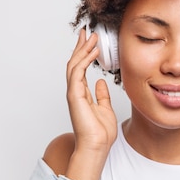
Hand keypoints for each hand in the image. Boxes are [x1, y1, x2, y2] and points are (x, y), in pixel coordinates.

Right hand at [66, 28, 117, 156]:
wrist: (96, 147)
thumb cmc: (100, 134)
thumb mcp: (105, 109)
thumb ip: (102, 95)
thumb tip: (101, 82)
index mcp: (82, 94)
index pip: (81, 68)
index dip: (85, 53)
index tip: (91, 41)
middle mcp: (75, 91)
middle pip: (75, 63)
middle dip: (80, 46)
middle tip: (87, 31)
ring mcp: (74, 93)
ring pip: (74, 65)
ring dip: (83, 49)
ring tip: (92, 36)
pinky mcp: (75, 96)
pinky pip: (78, 73)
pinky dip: (85, 60)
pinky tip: (94, 51)